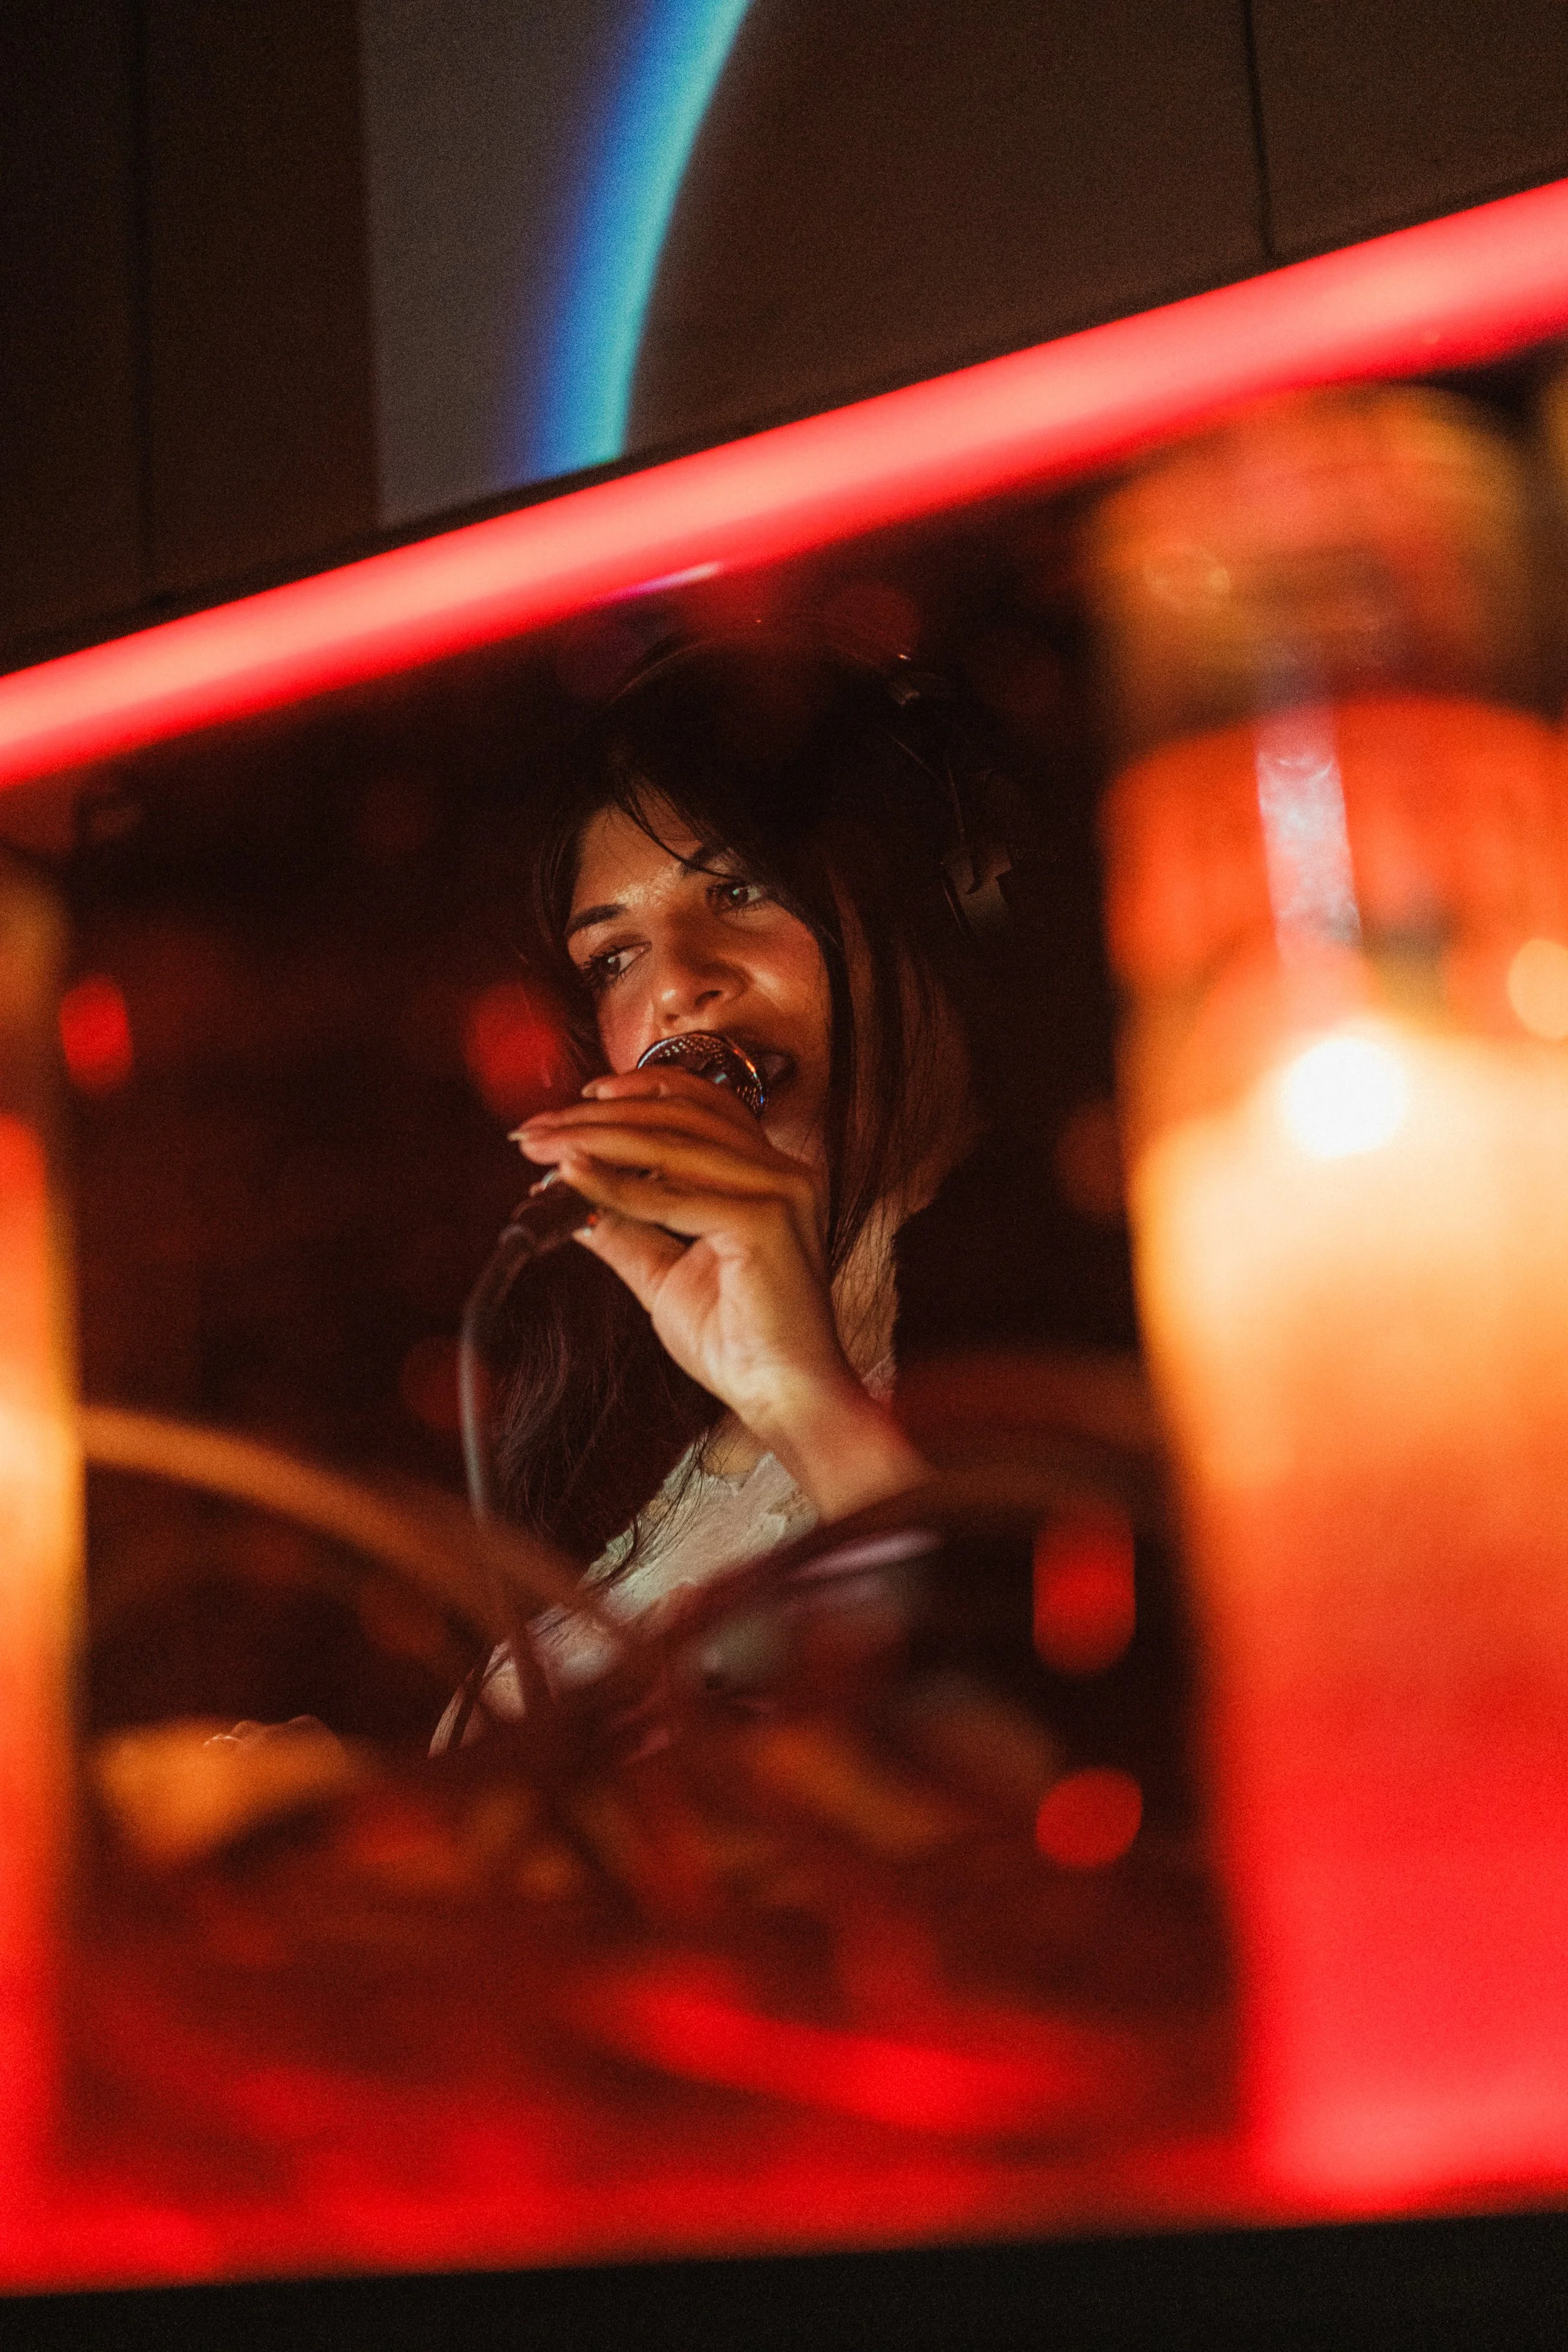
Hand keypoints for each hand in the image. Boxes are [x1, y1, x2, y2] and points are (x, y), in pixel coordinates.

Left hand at [512, 1069, 924, 1515]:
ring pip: (673, 1144)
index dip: (635, 1092)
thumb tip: (570, 1198)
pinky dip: (616, 1186)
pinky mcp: (766, 1222)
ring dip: (597, 1140)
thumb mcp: (665, 1274)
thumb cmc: (739, 1343)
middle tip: (535, 1129)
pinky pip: (673, 1196)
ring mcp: (780, 1191)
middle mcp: (782, 1172)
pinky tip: (572, 1177)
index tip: (571, 1105)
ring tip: (543, 1146)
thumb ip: (625, 1230)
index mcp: (768, 1174)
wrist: (783, 1395)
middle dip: (597, 1118)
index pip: (699, 1106)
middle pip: (679, 1116)